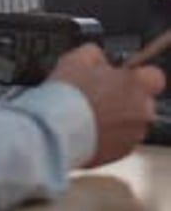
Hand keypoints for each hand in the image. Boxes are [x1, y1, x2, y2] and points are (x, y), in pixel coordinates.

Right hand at [48, 43, 165, 166]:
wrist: (55, 131)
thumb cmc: (70, 94)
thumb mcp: (79, 57)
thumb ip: (98, 55)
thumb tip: (100, 60)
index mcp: (138, 85)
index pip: (155, 76)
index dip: (137, 74)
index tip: (123, 75)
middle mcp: (143, 112)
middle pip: (142, 101)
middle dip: (125, 97)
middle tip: (99, 93)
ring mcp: (134, 136)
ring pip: (130, 122)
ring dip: (116, 118)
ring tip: (88, 113)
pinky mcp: (121, 154)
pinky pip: (120, 140)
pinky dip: (108, 135)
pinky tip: (86, 128)